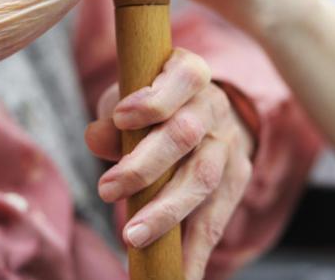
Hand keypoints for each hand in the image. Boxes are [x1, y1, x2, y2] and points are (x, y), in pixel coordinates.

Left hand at [85, 48, 252, 279]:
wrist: (205, 114)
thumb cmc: (155, 105)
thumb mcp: (129, 99)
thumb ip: (112, 118)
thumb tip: (97, 138)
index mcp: (190, 75)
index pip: (185, 77)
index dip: (155, 98)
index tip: (120, 119)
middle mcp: (215, 108)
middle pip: (187, 135)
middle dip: (146, 165)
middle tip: (106, 189)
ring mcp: (229, 146)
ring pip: (203, 179)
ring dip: (166, 212)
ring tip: (132, 237)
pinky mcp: (236, 182)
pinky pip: (216, 220)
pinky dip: (193, 252)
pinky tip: (176, 276)